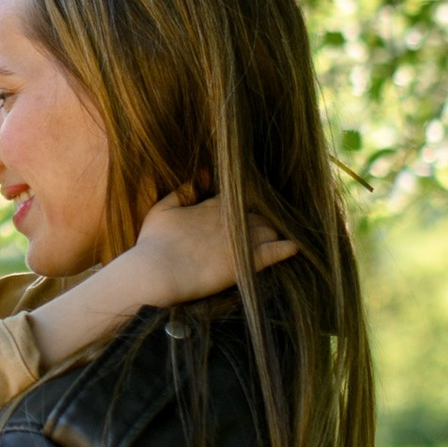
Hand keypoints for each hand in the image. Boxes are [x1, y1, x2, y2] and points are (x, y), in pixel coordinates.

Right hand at [129, 189, 296, 305]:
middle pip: (257, 214)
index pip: (238, 199)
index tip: (252, 205)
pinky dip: (286, 248)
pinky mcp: (244, 262)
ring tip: (282, 235)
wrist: (156, 272)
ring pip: (268, 230)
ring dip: (274, 232)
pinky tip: (295, 247)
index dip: (246, 203)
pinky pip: (273, 252)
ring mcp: (239, 240)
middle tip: (269, 223)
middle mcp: (229, 220)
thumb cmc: (153, 243)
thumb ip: (182, 192)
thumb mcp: (161, 209)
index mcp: (211, 207)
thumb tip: (199, 175)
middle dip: (263, 218)